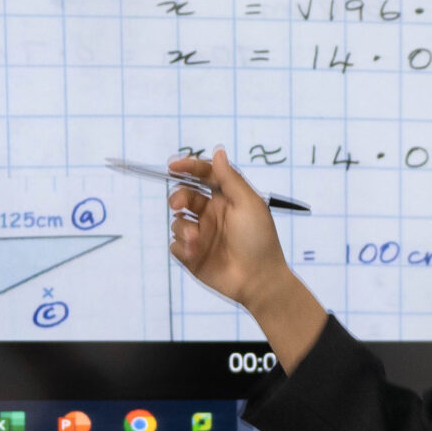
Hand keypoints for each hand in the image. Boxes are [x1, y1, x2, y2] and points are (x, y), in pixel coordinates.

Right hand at [164, 150, 325, 370]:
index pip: (204, 176)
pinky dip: (181, 246)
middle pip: (185, 195)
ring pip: (177, 221)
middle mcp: (212, 214)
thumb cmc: (258, 239)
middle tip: (177, 204)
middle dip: (178, 196)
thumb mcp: (248, 203)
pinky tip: (194, 252)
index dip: (188, 168)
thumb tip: (218, 151)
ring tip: (196, 240)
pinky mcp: (192, 255)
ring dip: (183, 227)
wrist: (258, 280)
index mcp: (227, 199)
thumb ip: (230, 178)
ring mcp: (201, 235)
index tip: (172, 166)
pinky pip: (175, 244)